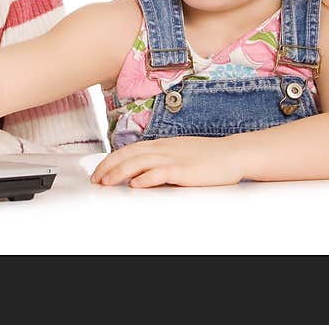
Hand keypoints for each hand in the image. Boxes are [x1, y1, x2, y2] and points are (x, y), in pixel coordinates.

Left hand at [90, 136, 244, 187]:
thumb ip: (159, 158)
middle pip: (128, 155)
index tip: (98, 172)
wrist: (232, 153)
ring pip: (139, 162)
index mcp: (160, 144)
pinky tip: (136, 184)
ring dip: (120, 173)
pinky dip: (146, 178)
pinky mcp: (184, 170)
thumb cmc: (206, 155)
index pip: (128, 150)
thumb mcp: (177, 152)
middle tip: (96, 180)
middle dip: (108, 167)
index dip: (110, 160)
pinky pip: (161, 172)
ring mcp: (173, 158)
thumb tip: (139, 170)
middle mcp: (163, 148)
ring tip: (107, 182)